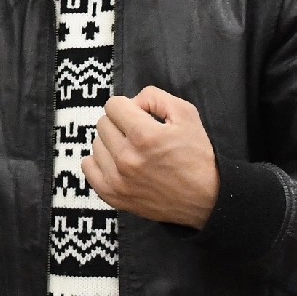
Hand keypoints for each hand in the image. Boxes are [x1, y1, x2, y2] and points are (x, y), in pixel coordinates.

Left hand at [81, 85, 219, 228]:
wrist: (208, 199)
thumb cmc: (197, 155)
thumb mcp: (186, 114)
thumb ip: (154, 97)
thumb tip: (131, 101)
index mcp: (144, 135)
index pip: (113, 105)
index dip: (128, 107)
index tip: (140, 116)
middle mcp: (127, 158)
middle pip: (103, 123)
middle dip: (120, 123)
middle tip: (139, 134)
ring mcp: (117, 179)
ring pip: (96, 144)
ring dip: (111, 143)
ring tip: (132, 150)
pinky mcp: (113, 196)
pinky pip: (88, 167)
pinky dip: (99, 161)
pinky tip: (116, 162)